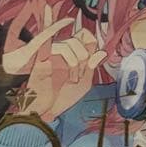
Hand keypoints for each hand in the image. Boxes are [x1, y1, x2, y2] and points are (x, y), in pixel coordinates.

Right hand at [3, 5, 105, 122]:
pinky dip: (69, 59)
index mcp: (71, 54)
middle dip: (86, 54)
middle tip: (81, 75)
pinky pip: (57, 46)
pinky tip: (70, 72)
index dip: (91, 41)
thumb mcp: (83, 83)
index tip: (95, 55)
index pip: (83, 36)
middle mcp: (62, 50)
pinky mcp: (43, 58)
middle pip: (80, 36)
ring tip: (74, 79)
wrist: (45, 110)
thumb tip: (102, 51)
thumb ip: (91, 67)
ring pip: (71, 43)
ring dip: (77, 62)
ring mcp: (51, 53)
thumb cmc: (61, 97)